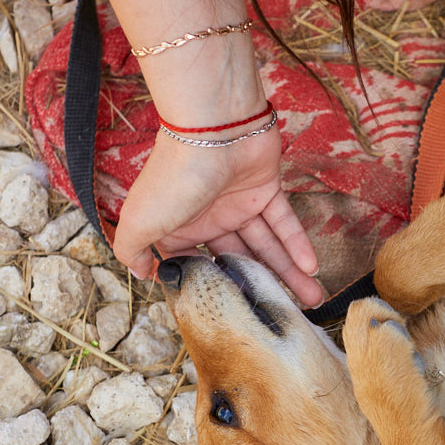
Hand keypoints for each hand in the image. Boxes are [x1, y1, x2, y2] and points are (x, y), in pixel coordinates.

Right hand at [111, 127, 323, 307]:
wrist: (211, 128)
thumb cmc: (173, 177)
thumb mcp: (140, 221)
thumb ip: (133, 251)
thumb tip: (141, 273)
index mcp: (180, 228)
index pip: (200, 266)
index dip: (216, 289)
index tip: (236, 316)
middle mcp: (211, 219)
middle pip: (240, 261)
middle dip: (262, 288)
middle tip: (287, 315)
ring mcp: (240, 204)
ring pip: (267, 247)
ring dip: (290, 273)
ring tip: (312, 300)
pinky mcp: (266, 189)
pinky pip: (284, 223)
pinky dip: (299, 244)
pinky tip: (311, 268)